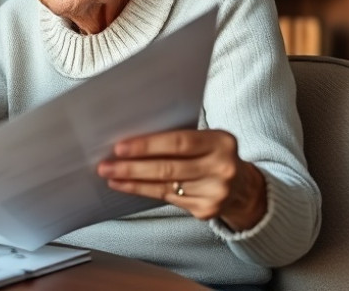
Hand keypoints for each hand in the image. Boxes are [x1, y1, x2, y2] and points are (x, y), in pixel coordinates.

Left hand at [96, 129, 266, 230]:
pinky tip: (126, 186)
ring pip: (164, 186)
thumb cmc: (212, 154)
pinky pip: (167, 198)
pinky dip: (143, 191)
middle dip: (132, 167)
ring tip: (110, 175)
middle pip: (168, 168)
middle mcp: (222, 168)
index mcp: (221, 142)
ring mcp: (216, 192)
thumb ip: (177, 138)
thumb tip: (131, 139)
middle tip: (105, 165)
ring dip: (132, 181)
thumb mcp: (205, 139)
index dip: (147, 145)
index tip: (120, 147)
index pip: (179, 142)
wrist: (243, 186)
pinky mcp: (207, 210)